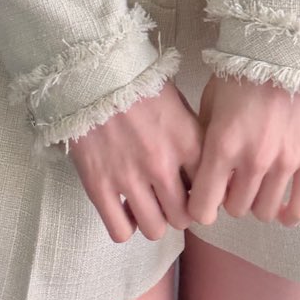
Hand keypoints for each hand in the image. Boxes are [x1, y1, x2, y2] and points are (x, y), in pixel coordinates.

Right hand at [68, 79, 204, 243]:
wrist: (91, 68)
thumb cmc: (137, 79)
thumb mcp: (176, 99)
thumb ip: (191, 134)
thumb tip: (202, 167)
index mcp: (185, 140)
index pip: (208, 191)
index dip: (202, 193)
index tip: (193, 189)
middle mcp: (161, 164)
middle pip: (183, 217)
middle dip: (178, 211)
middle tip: (169, 199)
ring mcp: (129, 177)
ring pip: (154, 229)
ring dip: (153, 219)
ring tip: (146, 203)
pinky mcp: (99, 185)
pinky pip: (120, 231)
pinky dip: (125, 225)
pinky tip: (123, 208)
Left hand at [184, 70, 299, 227]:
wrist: (288, 46)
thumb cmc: (243, 70)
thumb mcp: (211, 101)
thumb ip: (205, 141)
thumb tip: (201, 174)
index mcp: (222, 144)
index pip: (204, 207)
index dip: (201, 208)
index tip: (204, 199)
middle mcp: (253, 159)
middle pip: (236, 210)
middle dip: (230, 199)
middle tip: (234, 181)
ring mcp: (285, 162)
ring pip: (265, 212)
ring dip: (258, 202)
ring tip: (258, 185)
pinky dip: (288, 214)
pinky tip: (283, 204)